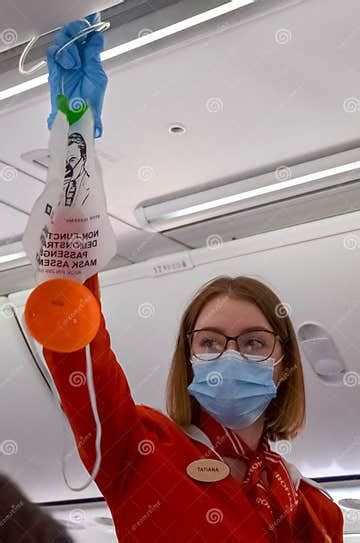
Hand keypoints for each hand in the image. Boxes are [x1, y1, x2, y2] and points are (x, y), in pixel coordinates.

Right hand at [47, 12, 107, 137]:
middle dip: (78, 30)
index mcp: (88, 61)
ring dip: (70, 46)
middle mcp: (76, 60)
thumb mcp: (98, 78)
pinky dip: (61, 54)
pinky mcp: (54, 72)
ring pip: (62, 40)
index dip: (89, 26)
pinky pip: (53, 53)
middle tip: (84, 33)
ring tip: (76, 62)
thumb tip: (97, 39)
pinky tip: (70, 64)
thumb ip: (95, 56)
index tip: (95, 20)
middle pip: (72, 34)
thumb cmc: (90, 106)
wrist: (78, 122)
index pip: (87, 38)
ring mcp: (64, 65)